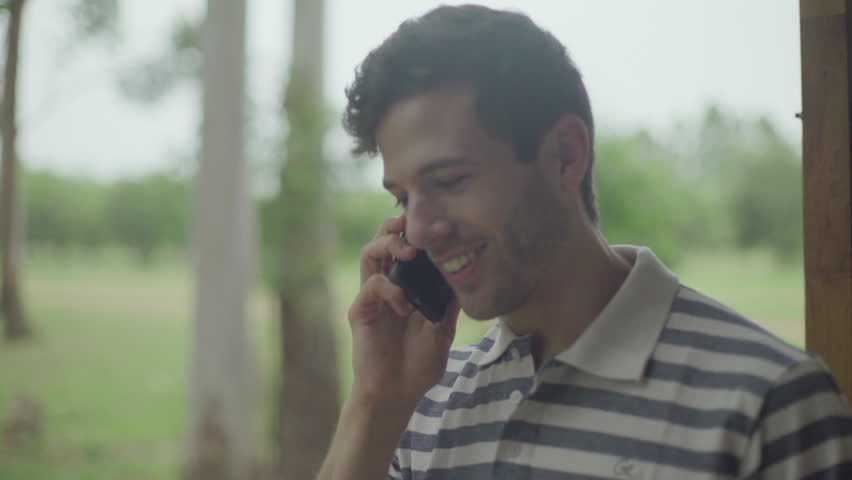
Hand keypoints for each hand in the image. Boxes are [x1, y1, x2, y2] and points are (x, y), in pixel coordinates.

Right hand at [347, 215, 459, 410]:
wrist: (398, 393)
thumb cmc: (419, 364)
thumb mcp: (443, 329)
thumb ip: (447, 302)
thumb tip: (462, 273)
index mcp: (404, 287)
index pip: (406, 248)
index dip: (420, 234)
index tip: (445, 227)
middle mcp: (385, 286)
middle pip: (382, 240)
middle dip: (397, 226)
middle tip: (418, 229)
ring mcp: (371, 298)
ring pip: (369, 253)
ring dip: (389, 245)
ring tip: (410, 253)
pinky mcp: (360, 311)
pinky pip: (371, 286)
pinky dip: (390, 289)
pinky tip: (405, 305)